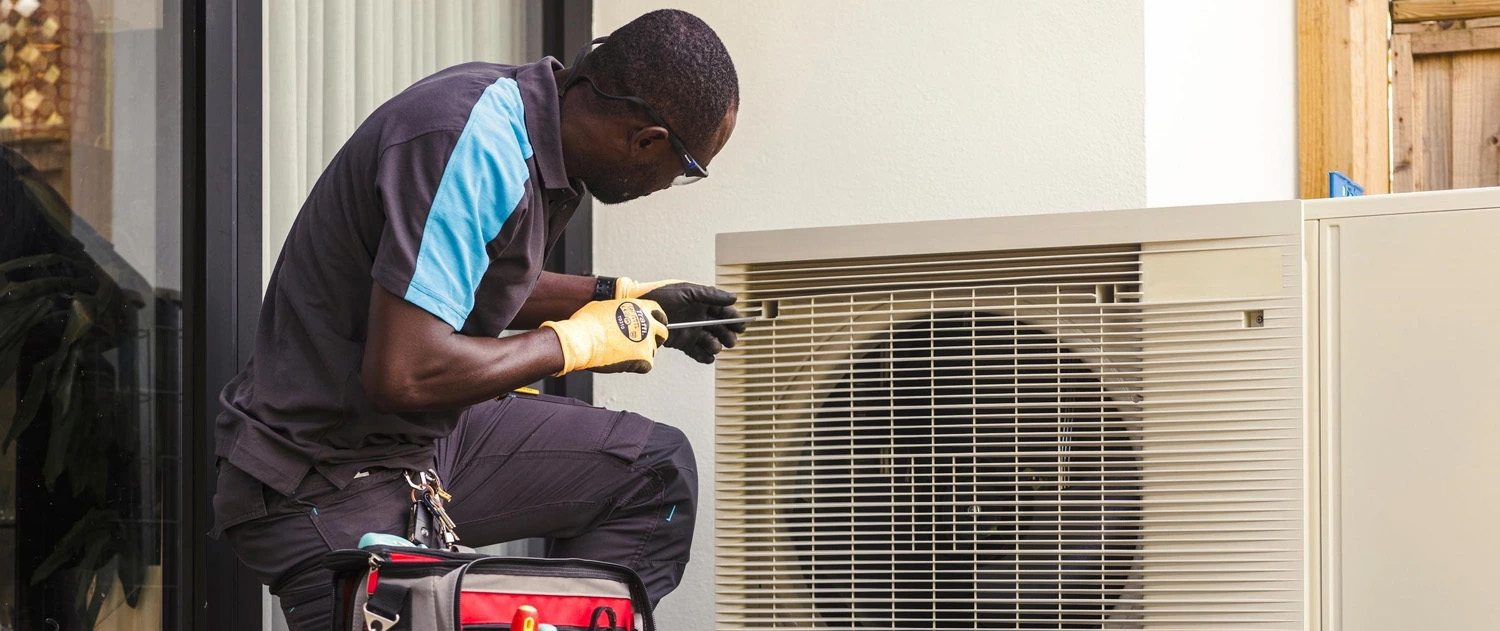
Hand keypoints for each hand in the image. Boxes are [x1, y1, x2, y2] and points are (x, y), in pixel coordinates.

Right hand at [539, 298, 667, 374]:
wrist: (581, 340)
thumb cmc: (586, 323)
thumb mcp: (604, 307)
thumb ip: (618, 310)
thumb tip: (615, 314)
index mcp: (638, 307)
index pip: (658, 313)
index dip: (655, 321)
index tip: (652, 326)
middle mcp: (647, 323)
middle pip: (662, 333)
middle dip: (655, 339)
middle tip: (643, 344)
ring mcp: (647, 341)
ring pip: (653, 351)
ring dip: (643, 353)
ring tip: (625, 355)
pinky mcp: (643, 358)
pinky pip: (647, 366)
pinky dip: (637, 367)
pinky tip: (624, 364)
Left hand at [620, 279, 743, 363]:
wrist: (639, 310)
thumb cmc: (661, 294)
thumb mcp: (687, 291)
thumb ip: (710, 295)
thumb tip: (734, 298)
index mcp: (701, 303)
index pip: (723, 311)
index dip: (733, 318)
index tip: (741, 326)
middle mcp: (698, 318)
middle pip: (720, 328)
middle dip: (728, 334)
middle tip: (731, 340)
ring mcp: (691, 331)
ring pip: (710, 341)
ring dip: (716, 345)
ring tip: (715, 346)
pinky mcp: (682, 343)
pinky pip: (697, 352)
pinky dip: (704, 356)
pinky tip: (708, 357)